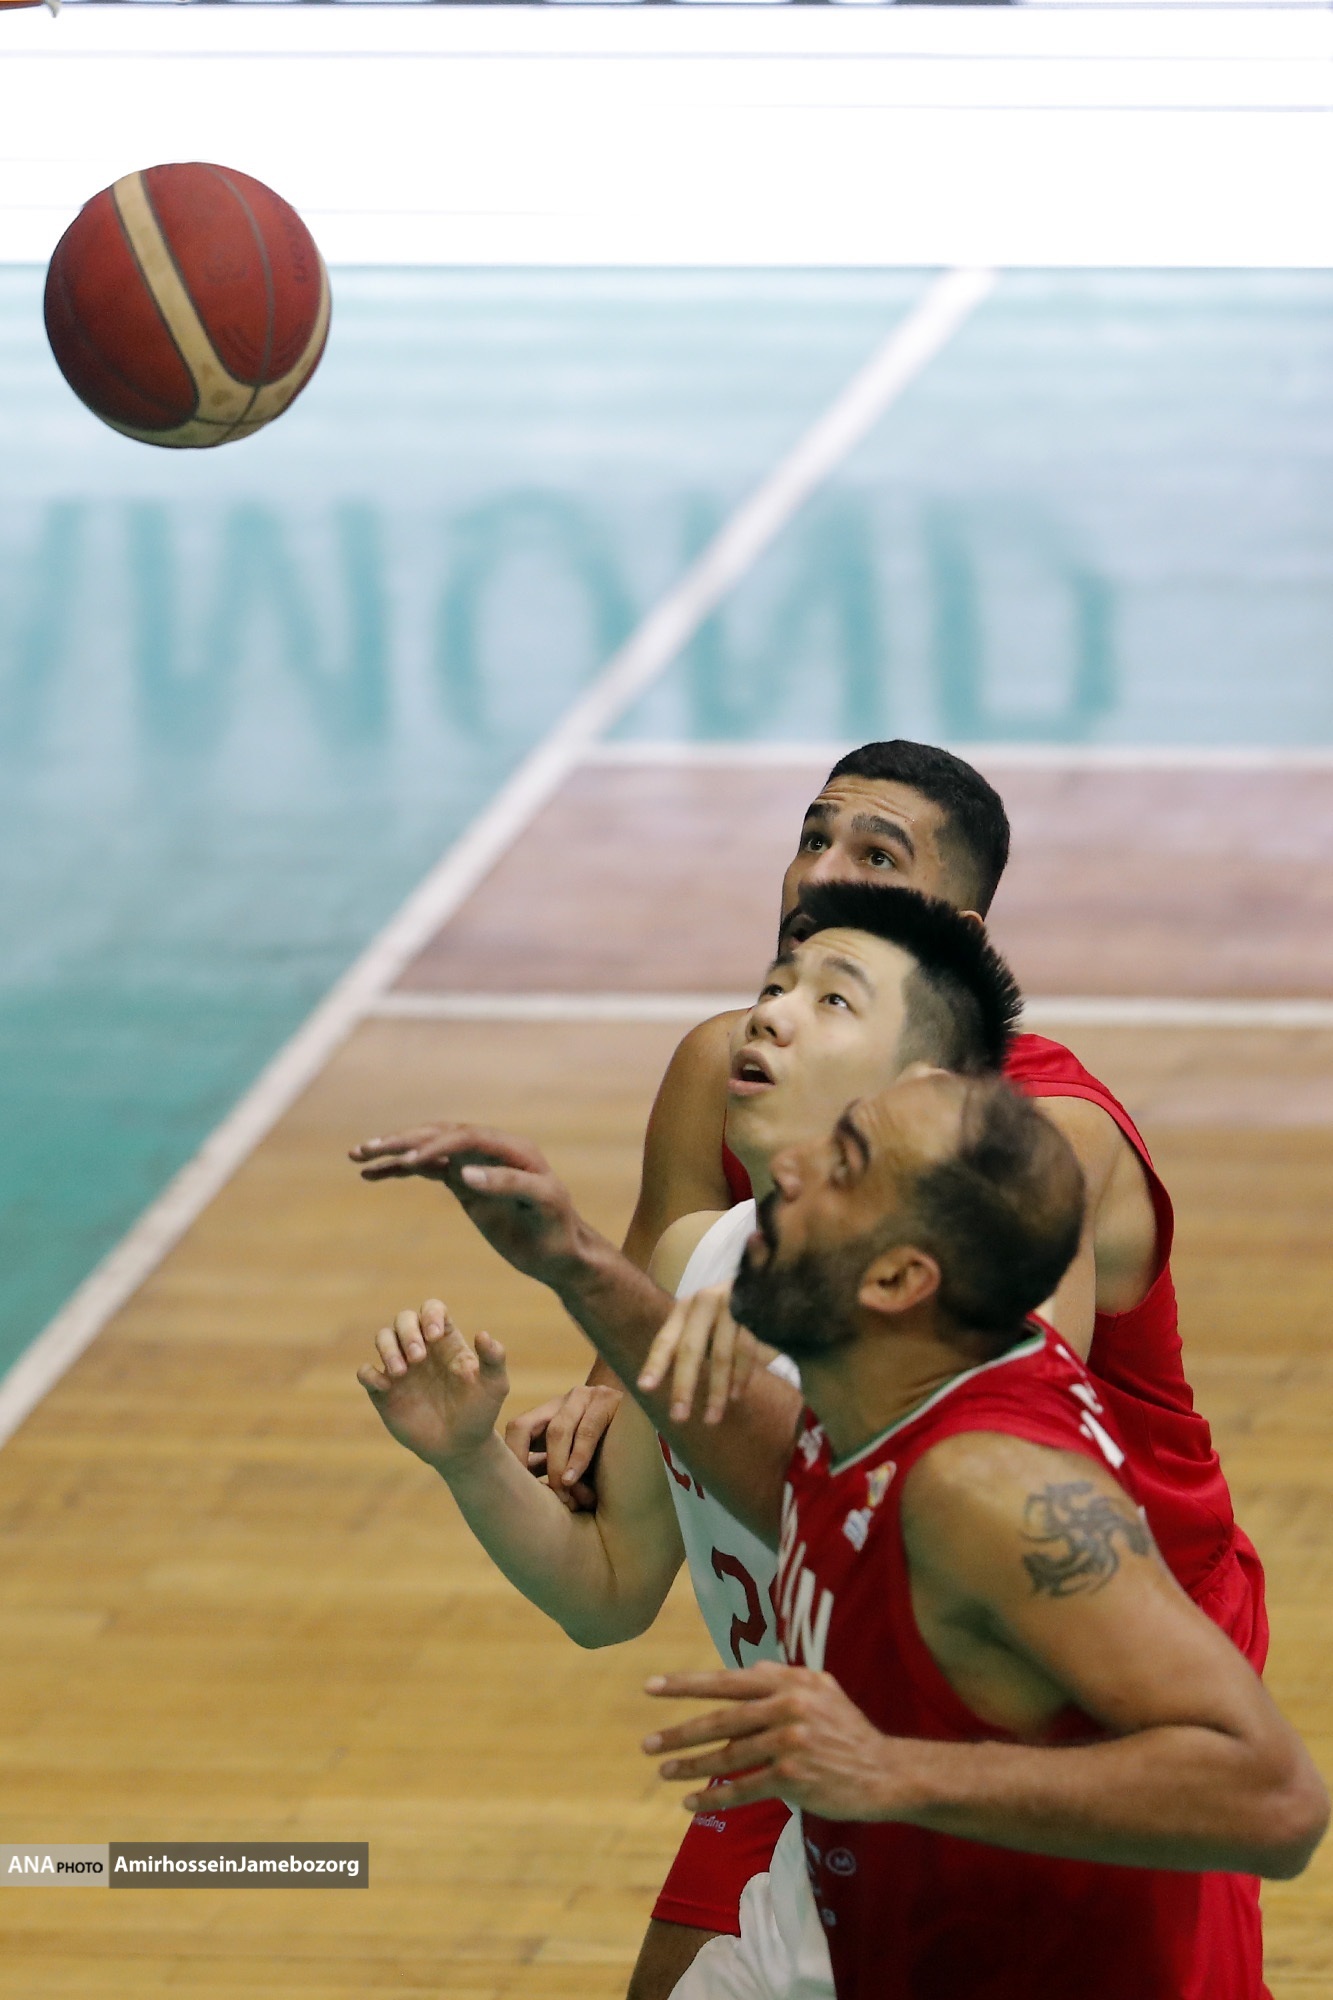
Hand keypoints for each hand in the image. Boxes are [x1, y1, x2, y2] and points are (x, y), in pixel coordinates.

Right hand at [350, 1124, 585, 1283]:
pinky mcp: (464, 1183)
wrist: (561, 1254)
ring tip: (358, 1155)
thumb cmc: (558, 1231)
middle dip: (403, 1141)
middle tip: (367, 1148)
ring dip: (394, 1150)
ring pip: (428, 1149)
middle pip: (440, 1135)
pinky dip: (400, 1169)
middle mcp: (491, 1149)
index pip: (467, 1137)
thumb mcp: (543, 1205)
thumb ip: (508, 1185)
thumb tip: (466, 1171)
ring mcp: (475, 1164)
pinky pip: (427, 1169)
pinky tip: (373, 1174)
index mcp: (513, 1148)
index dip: (437, 1145)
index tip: (410, 1161)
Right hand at [357, 1298, 508, 1470]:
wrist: (460, 1448)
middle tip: (418, 1358)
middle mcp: (421, 1349)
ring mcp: (401, 1369)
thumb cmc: (479, 1413)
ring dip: (388, 1348)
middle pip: (404, 1318)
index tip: (435, 1336)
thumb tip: (483, 1335)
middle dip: (407, 1331)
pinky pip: (366, 1372)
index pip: (432, 1310)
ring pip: (383, 1338)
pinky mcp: (384, 1392)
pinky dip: (369, 1374)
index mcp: (446, 1342)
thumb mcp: (494, 1386)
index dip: (430, 1315)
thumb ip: (494, 1359)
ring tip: (401, 1372)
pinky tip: (385, 1386)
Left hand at [504, 1382, 622, 1512]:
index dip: (511, 1458)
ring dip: (557, 1466)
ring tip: (563, 1493)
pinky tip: (575, 1479)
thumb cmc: (607, 1474)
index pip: (517, 1430)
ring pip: (557, 1430)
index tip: (511, 1491)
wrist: (653, 1462)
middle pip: (524, 1426)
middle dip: (523, 1463)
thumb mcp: (569, 1471)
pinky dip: (578, 1457)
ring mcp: (587, 1396)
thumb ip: (545, 1470)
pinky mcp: (610, 1400)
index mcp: (552, 1416)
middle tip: (535, 1496)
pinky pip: (587, 1430)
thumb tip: (511, 1484)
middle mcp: (565, 1402)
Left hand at [637, 1285, 766, 1425]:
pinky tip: (736, 1396)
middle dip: (684, 1386)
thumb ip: (686, 1343)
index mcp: (685, 1308)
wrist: (766, 1285)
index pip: (666, 1339)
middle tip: (678, 1416)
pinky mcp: (755, 1313)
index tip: (644, 1388)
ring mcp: (731, 1306)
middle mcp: (705, 1303)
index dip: (655, 1364)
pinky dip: (741, 1378)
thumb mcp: (702, 1320)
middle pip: (690, 1350)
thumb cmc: (726, 1312)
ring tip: (712, 1418)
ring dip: (716, 1392)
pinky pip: (746, 1353)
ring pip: (720, 1356)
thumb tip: (657, 1383)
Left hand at [643, 1665, 900, 1819]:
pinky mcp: (793, 1778)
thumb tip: (746, 1667)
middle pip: (721, 1720)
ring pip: (728, 1756)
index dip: (686, 1684)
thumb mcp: (822, 1689)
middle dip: (679, 1732)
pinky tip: (692, 1801)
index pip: (727, 1681)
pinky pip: (744, 1788)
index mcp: (789, 1682)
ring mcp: (789, 1743)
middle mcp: (787, 1707)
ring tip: (664, 1771)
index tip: (652, 1687)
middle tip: (646, 1744)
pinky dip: (715, 1796)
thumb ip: (782, 1677)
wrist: (885, 1772)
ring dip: (691, 1767)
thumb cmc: (848, 1731)